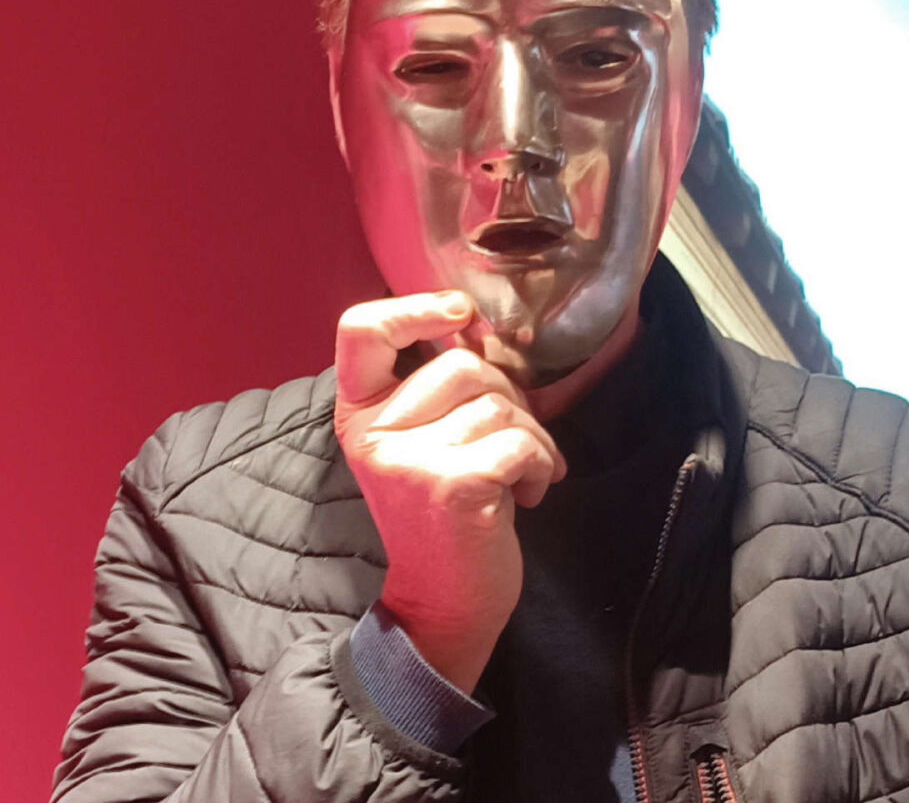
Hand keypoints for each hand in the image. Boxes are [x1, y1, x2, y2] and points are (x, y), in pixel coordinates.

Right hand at [334, 291, 566, 693]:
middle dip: (507, 396)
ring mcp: (411, 459)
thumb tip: (483, 331)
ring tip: (523, 473)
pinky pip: (523, 441)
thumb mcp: (420, 445)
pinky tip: (532, 493)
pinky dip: (544, 463)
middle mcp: (375, 433)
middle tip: (510, 440)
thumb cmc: (440, 517)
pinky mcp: (454, 484)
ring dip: (532, 437)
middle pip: (462, 364)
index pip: (360, 330)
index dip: (413, 307)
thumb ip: (437, 390)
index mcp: (360, 414)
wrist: (441, 605)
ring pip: (501, 403)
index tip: (458, 316)